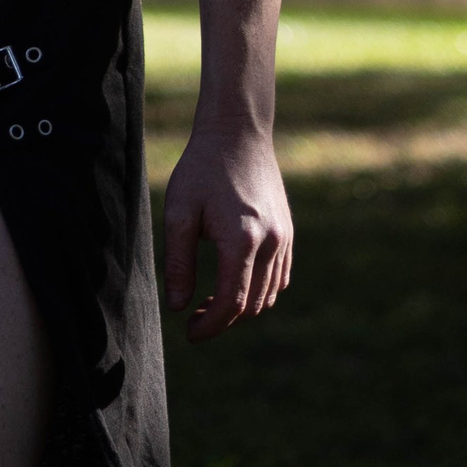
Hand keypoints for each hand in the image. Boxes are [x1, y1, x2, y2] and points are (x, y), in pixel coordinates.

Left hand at [162, 123, 291, 340]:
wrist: (238, 131)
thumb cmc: (202, 168)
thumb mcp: (179, 212)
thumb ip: (178, 263)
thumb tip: (179, 307)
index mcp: (242, 241)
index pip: (231, 303)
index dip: (211, 326)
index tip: (190, 334)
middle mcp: (271, 244)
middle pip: (252, 305)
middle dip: (224, 319)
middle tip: (194, 316)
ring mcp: (285, 238)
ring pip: (269, 294)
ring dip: (243, 307)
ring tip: (211, 300)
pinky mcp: (288, 231)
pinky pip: (281, 276)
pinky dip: (261, 290)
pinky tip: (236, 281)